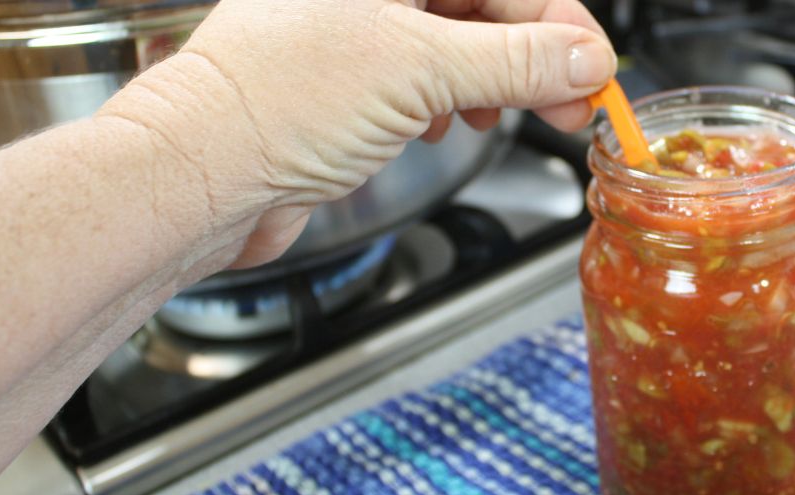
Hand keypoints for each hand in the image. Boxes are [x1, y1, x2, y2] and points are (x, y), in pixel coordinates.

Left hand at [98, 0, 615, 268]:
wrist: (200, 177)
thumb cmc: (275, 105)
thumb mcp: (418, 71)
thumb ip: (515, 61)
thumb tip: (584, 58)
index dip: (557, 24)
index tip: (594, 71)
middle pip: (480, 8)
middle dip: (531, 58)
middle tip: (569, 105)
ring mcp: (353, 34)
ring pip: (453, 45)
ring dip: (491, 83)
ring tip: (498, 117)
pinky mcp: (346, 84)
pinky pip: (420, 80)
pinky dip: (447, 102)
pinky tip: (445, 125)